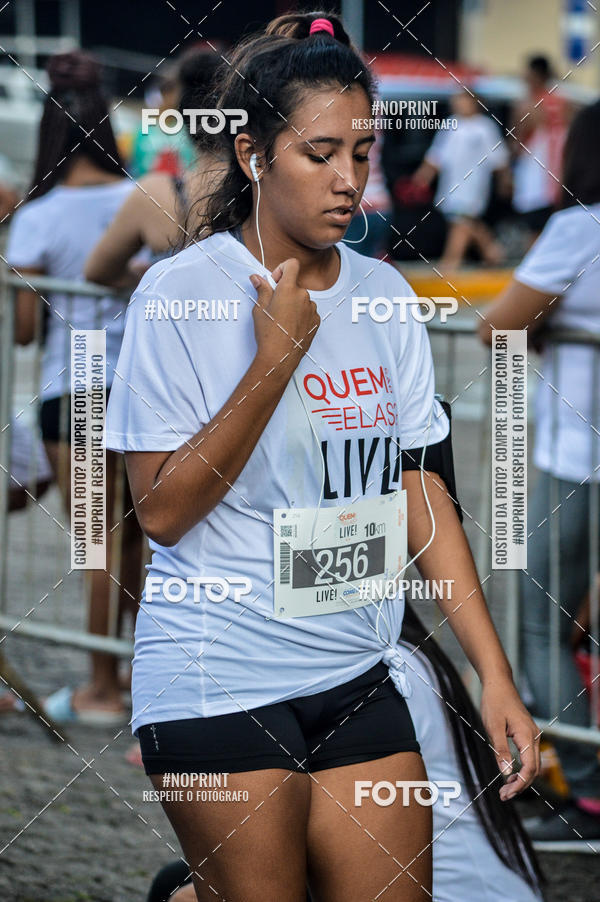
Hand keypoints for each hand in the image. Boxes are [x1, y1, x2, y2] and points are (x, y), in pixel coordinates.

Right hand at [250, 258, 319, 370]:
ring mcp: (312, 309)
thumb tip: (257, 277)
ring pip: (301, 299)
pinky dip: (300, 315)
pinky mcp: (316, 320)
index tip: (275, 281)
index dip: (282, 269)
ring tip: (282, 321)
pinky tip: (290, 327)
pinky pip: (308, 311)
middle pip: (295, 285)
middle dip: (284, 291)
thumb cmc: (268, 333)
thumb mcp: (260, 309)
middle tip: (274, 307)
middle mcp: (303, 296)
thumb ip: (261, 289)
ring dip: (293, 304)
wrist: (280, 357)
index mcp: (288, 289)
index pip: (292, 264)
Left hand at [480, 678, 540, 800]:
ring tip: (505, 789)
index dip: (519, 784)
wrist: (499, 683)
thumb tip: (506, 773)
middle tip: (503, 796)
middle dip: (520, 785)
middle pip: (534, 769)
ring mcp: (532, 735)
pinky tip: (510, 774)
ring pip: (532, 764)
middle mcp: (534, 736)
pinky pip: (529, 756)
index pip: (530, 768)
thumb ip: (500, 750)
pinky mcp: (527, 734)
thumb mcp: (493, 727)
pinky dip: (521, 768)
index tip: (507, 793)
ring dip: (521, 778)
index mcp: (527, 735)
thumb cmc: (495, 702)